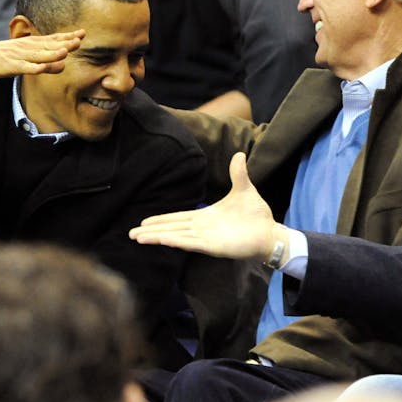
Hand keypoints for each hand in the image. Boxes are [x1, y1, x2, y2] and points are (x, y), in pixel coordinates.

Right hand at [0, 29, 84, 95]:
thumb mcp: (23, 60)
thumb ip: (44, 63)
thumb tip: (63, 65)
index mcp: (27, 44)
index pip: (51, 39)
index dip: (66, 36)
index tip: (82, 33)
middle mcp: (23, 47)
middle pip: (47, 44)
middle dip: (64, 42)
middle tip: (80, 39)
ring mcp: (15, 56)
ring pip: (37, 55)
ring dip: (52, 53)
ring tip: (66, 51)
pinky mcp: (6, 66)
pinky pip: (21, 67)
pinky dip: (31, 67)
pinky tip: (41, 68)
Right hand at [131, 152, 286, 261]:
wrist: (271, 232)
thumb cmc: (257, 215)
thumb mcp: (245, 189)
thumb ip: (238, 174)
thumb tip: (239, 154)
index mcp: (206, 216)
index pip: (178, 218)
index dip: (161, 219)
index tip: (143, 222)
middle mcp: (202, 229)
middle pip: (172, 228)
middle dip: (151, 230)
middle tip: (131, 233)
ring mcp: (207, 238)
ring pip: (176, 237)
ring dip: (157, 236)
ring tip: (137, 238)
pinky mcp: (214, 247)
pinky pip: (190, 243)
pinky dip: (175, 241)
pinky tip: (162, 239)